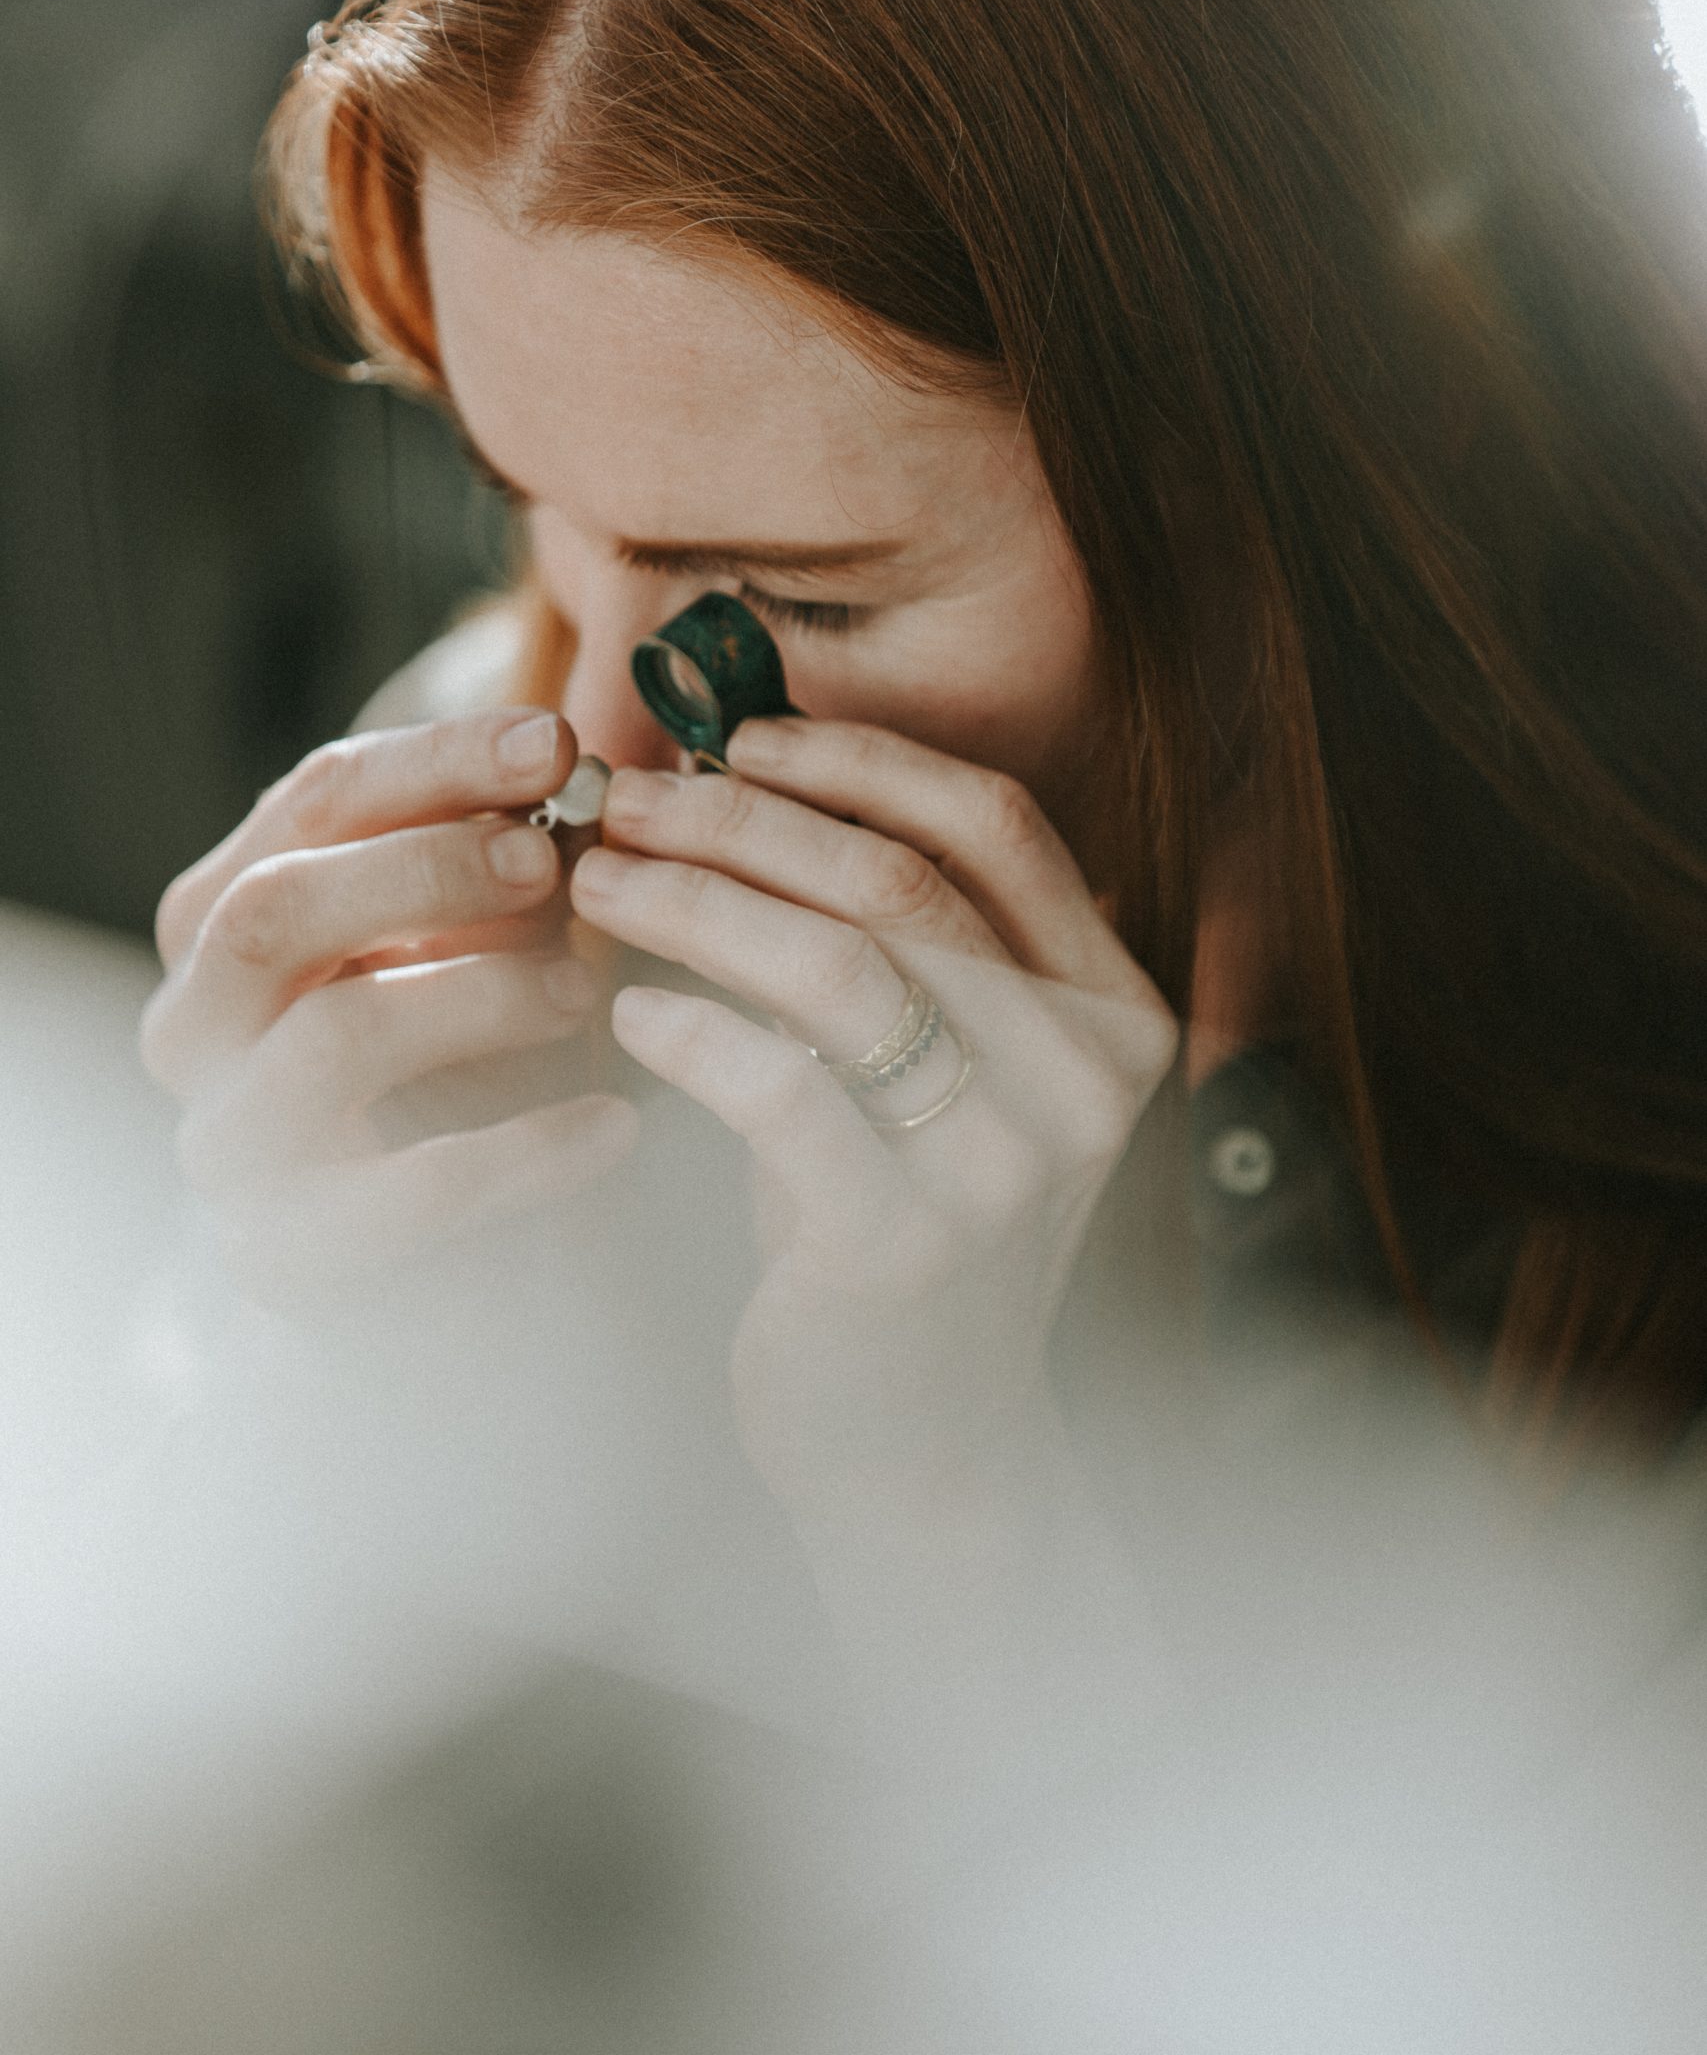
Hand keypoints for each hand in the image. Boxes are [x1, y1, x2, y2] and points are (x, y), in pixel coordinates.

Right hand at [141, 712, 636, 1307]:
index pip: (312, 802)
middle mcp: (191, 1024)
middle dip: (425, 867)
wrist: (425, 1261)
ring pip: (336, 1036)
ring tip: (584, 988)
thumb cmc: (452, 1057)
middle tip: (551, 858)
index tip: (559, 742)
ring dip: (479, 995)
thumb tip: (569, 754)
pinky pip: (410, 1192)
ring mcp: (227, 1144)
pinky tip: (615, 1124)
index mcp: (219, 916)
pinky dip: (526, 1152)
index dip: (439, 761)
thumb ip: (496, 848)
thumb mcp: (464, 933)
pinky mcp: (285, 1255)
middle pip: (275, 909)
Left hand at [574, 718, 1177, 1523]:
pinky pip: (785, 1089)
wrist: (919, 1442)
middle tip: (626, 801)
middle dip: (742, 820)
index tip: (737, 736)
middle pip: (901, 881)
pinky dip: (692, 1032)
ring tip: (598, 883)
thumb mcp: (930, 1067)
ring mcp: (1009, 1164)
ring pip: (839, 967)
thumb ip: (886, 940)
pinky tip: (628, 1016)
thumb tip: (733, 776)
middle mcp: (1085, 1077)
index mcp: (1110, 1006)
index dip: (860, 759)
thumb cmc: (895, 1217)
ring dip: (696, 903)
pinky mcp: (910, 1243)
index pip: (994, 824)